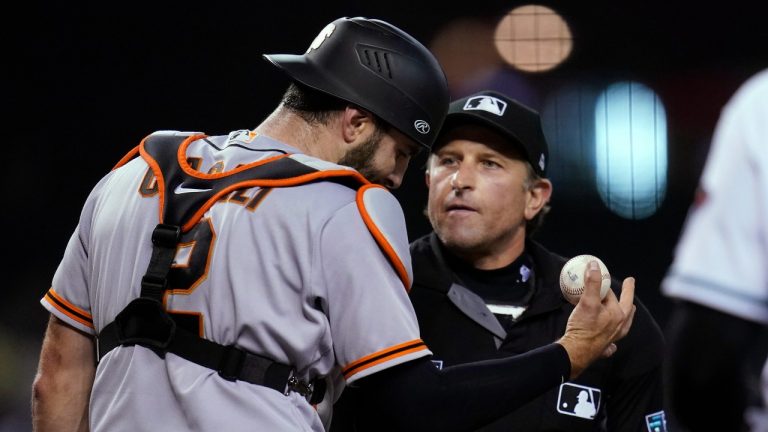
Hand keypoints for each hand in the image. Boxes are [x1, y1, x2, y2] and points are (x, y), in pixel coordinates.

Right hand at [556, 261, 635, 378]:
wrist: (576, 352)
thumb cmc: (583, 327)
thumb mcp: (587, 302)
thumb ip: (592, 283)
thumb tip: (594, 264)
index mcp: (618, 315)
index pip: (612, 295)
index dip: (606, 285)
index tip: (605, 276)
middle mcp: (619, 327)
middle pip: (626, 308)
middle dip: (628, 297)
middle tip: (629, 285)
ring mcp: (612, 339)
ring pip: (624, 325)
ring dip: (626, 316)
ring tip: (630, 310)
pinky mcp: (603, 349)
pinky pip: (612, 344)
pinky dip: (613, 341)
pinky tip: (613, 344)